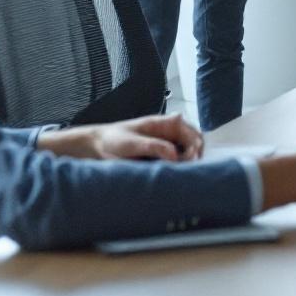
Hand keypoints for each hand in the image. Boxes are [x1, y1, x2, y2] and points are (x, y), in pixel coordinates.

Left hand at [38, 114, 203, 161]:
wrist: (99, 145)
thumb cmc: (114, 140)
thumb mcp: (132, 144)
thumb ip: (153, 146)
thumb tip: (174, 154)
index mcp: (165, 123)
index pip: (192, 133)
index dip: (194, 147)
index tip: (187, 161)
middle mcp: (170, 131)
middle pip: (195, 141)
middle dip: (195, 155)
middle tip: (185, 169)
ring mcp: (168, 141)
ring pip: (190, 151)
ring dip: (189, 161)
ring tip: (179, 172)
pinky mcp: (163, 153)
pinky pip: (180, 159)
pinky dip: (182, 166)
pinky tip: (174, 173)